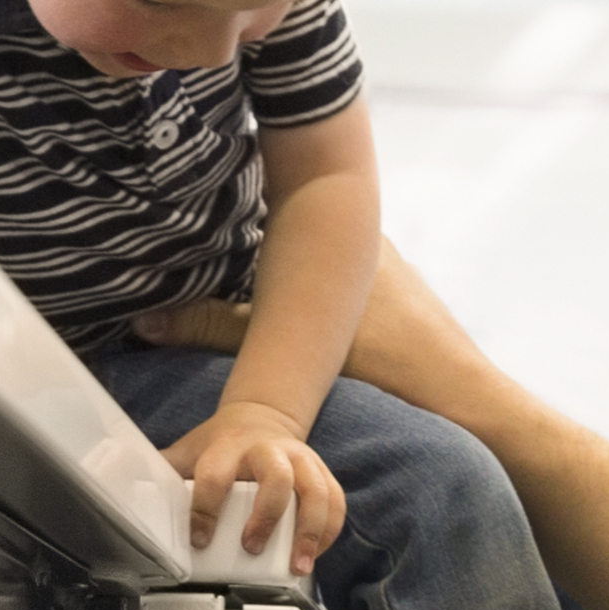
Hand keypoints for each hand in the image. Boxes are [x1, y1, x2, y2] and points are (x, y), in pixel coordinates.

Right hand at [134, 247, 514, 428]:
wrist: (462, 398)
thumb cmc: (386, 361)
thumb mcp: (290, 342)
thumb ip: (216, 328)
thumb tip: (146, 321)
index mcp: (355, 241)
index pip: (291, 211)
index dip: (250, 215)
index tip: (209, 222)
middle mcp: (378, 250)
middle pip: (312, 243)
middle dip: (273, 255)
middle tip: (221, 268)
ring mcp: (399, 281)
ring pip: (336, 273)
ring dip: (304, 287)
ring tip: (259, 304)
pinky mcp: (408, 313)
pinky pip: (355, 300)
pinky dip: (329, 311)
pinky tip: (313, 336)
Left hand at [166, 399, 343, 571]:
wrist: (261, 418)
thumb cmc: (219, 445)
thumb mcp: (187, 452)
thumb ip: (160, 473)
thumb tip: (115, 488)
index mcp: (228, 447)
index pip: (216, 476)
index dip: (206, 509)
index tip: (199, 539)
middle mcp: (269, 450)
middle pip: (277, 478)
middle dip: (267, 517)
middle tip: (251, 548)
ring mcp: (300, 460)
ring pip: (317, 491)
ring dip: (311, 531)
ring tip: (300, 565)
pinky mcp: (322, 472)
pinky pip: (336, 501)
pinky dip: (330, 531)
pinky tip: (317, 554)